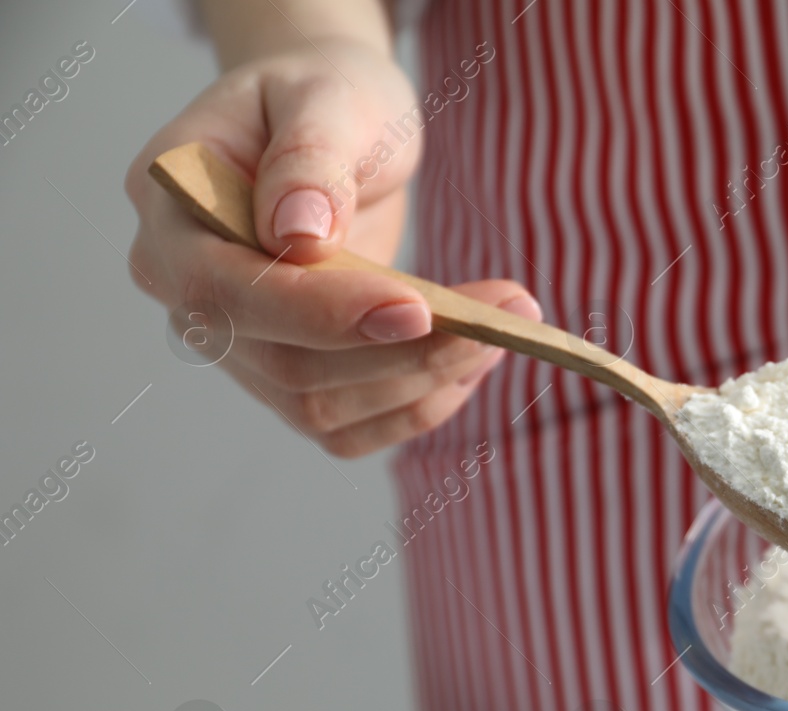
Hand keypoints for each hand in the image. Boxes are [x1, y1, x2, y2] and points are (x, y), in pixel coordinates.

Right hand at [125, 39, 538, 457]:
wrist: (328, 127)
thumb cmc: (322, 98)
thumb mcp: (324, 96)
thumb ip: (309, 158)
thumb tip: (298, 234)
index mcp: (172, 211)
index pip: (231, 292)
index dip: (322, 312)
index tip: (416, 307)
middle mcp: (188, 294)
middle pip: (286, 365)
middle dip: (403, 353)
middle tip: (503, 318)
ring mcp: (237, 346)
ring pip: (321, 407)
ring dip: (424, 382)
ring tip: (506, 328)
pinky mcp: (287, 378)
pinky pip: (346, 428)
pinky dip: (416, 407)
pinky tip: (472, 365)